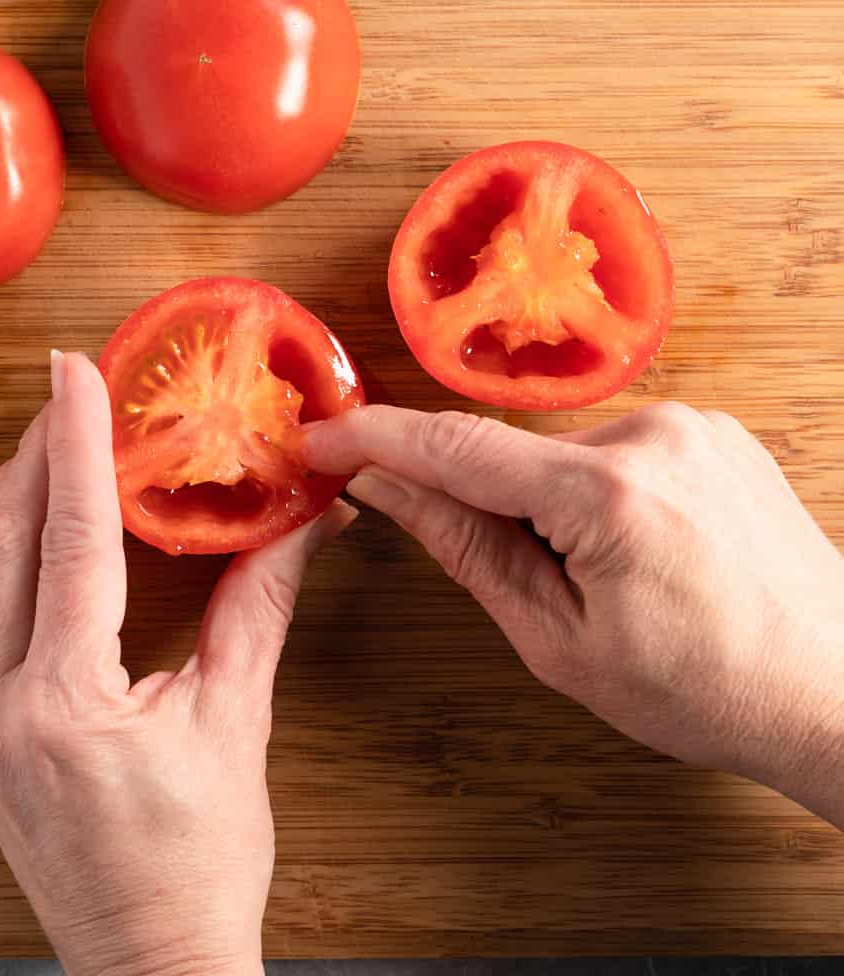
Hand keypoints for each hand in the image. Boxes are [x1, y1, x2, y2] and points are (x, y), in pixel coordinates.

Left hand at [0, 351, 354, 975]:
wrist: (150, 962)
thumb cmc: (200, 863)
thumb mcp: (236, 724)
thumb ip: (258, 609)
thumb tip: (296, 524)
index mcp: (68, 699)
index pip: (74, 537)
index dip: (78, 442)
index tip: (76, 371)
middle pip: (5, 541)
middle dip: (37, 454)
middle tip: (69, 394)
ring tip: (40, 456)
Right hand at [301, 401, 843, 825]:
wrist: (837, 692)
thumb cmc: (708, 689)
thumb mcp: (560, 642)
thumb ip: (468, 548)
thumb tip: (392, 488)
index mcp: (609, 495)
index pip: (456, 449)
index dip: (376, 440)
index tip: (323, 439)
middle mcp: (654, 435)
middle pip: (514, 458)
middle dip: (497, 511)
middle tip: (542, 590)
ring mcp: (691, 425)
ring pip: (564, 455)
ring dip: (555, 507)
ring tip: (617, 584)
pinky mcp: (711, 429)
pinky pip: (615, 448)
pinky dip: (598, 493)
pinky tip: (644, 554)